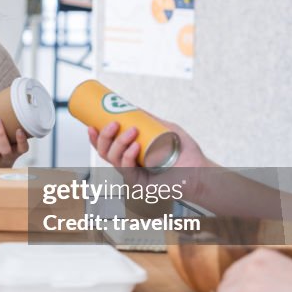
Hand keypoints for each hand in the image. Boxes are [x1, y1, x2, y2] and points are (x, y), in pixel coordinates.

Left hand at [0, 116, 28, 168]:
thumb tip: (5, 105)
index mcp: (16, 153)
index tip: (19, 130)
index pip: (23, 148)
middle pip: (5, 148)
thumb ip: (11, 130)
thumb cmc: (4, 154)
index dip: (22, 140)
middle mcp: (6, 158)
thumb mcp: (12, 145)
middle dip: (0, 133)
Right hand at [89, 117, 206, 169]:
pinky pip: (127, 170)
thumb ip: (150, 119)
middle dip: (104, 137)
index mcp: (130, 155)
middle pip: (105, 153)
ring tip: (132, 131)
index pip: (106, 147)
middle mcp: (129, 166)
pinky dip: (128, 157)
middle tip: (114, 123)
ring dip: (118, 143)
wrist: (200, 170)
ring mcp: (133, 176)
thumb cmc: (185, 153)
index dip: (95, 137)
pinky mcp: (140, 185)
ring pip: (113, 160)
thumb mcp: (165, 129)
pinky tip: (135, 147)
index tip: (91, 125)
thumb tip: (132, 106)